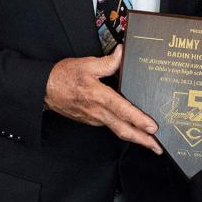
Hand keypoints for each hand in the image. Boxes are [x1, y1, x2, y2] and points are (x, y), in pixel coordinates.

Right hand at [45, 45, 162, 153]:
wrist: (44, 89)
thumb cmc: (63, 76)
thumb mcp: (86, 64)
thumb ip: (108, 62)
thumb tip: (122, 53)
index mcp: (99, 97)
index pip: (123, 110)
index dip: (139, 120)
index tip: (152, 127)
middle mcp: (97, 112)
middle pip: (123, 130)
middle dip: (142, 140)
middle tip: (158, 147)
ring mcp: (94, 119)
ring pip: (117, 130)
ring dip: (134, 136)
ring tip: (149, 140)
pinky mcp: (90, 121)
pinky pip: (110, 125)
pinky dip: (122, 129)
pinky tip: (130, 126)